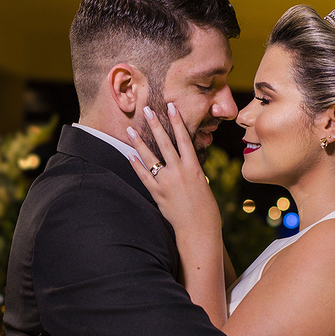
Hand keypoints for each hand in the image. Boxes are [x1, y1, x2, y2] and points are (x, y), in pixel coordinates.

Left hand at [126, 103, 220, 236]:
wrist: (198, 228)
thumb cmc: (205, 207)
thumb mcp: (202, 183)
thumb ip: (190, 170)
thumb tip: (183, 160)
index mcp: (193, 167)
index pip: (184, 138)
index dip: (177, 122)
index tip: (171, 107)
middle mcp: (179, 172)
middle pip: (164, 143)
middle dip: (155, 125)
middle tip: (147, 110)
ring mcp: (166, 182)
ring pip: (150, 158)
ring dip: (139, 143)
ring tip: (130, 130)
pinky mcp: (157, 194)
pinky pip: (144, 176)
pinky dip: (136, 166)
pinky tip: (129, 155)